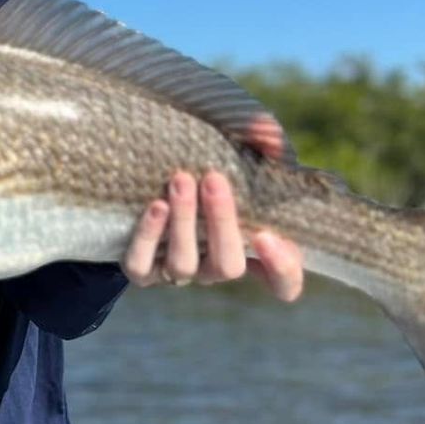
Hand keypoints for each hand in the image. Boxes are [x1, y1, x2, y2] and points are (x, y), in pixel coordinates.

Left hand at [121, 117, 303, 300]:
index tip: (267, 235)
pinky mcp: (141, 269)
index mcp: (249, 248)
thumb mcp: (239, 145)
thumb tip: (271, 140)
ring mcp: (178, 271)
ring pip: (183, 265)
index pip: (284, 283)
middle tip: (214, 179)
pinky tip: (155, 205)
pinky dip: (148, 237)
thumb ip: (263, 141)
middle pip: (228, 266)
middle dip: (222, 222)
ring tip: (181, 180)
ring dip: (183, 222)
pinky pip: (141, 267)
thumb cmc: (208, 156)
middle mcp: (214, 266)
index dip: (282, 269)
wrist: (148, 165)